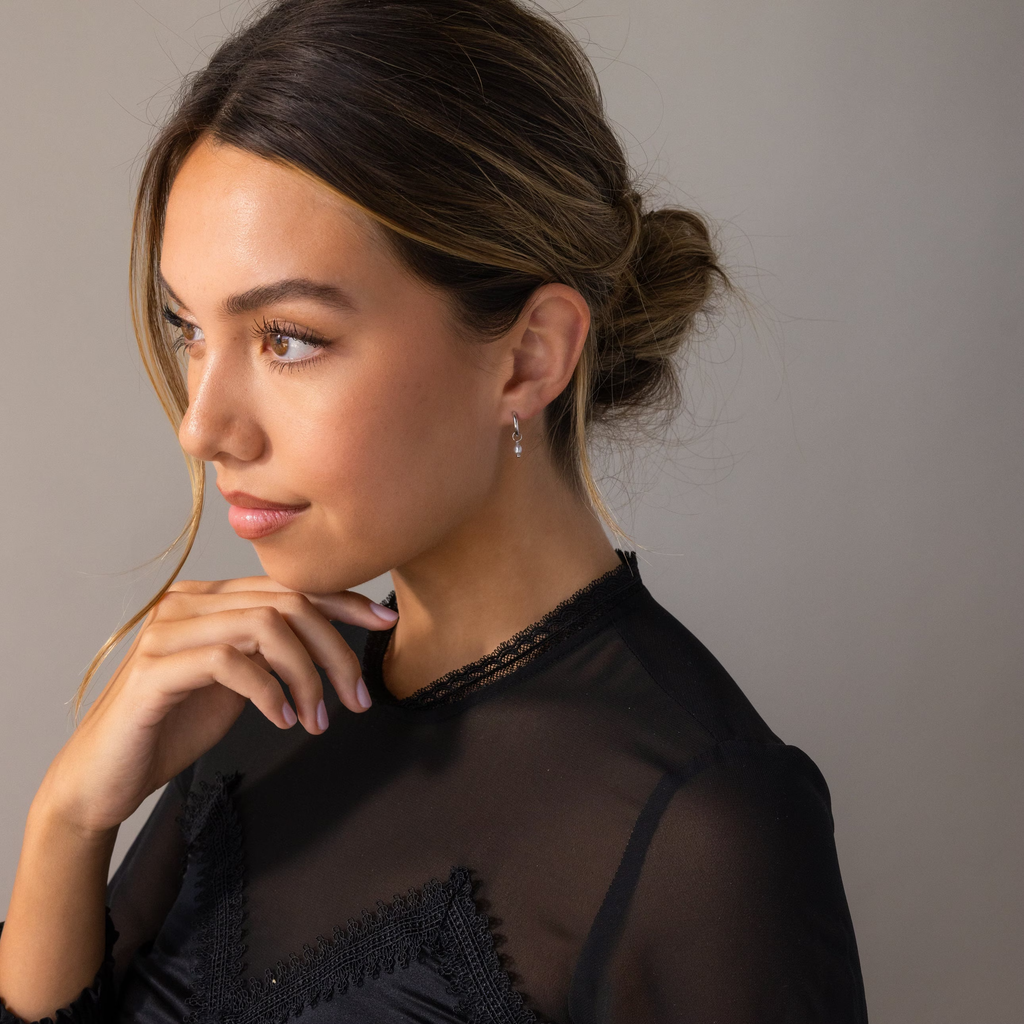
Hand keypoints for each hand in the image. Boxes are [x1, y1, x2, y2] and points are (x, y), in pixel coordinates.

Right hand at [34, 576, 395, 835]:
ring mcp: (167, 631)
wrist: (108, 775)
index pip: (290, 585)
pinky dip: (268, 691)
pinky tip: (282, 720)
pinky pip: (230, 662)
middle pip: (287, 602)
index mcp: (210, 598)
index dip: (344, 600)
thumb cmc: (175, 725)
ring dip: (307, 676)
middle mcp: (187, 602)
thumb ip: (272, 649)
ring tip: (318, 720)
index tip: (386, 622)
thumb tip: (330, 638)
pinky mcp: (155, 670)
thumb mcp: (239, 679)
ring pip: (265, 626)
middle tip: (358, 698)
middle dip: (335, 649)